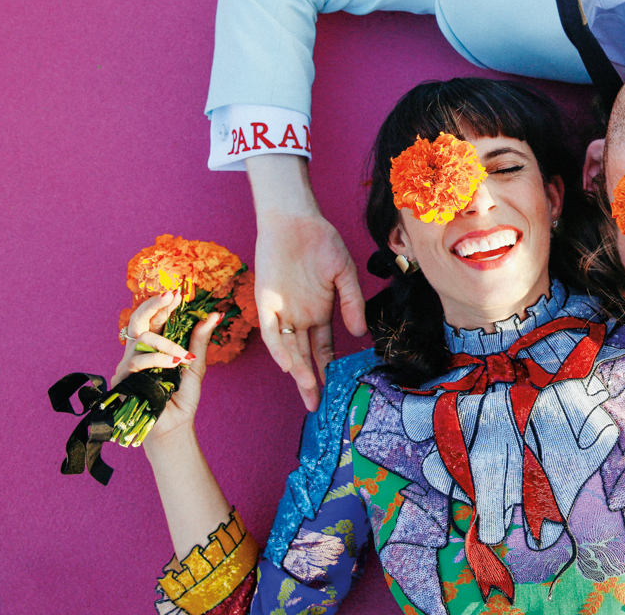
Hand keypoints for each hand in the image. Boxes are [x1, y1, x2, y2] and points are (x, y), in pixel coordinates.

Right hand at [112, 291, 221, 442]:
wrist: (174, 425)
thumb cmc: (182, 396)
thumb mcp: (195, 364)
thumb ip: (199, 339)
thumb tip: (215, 314)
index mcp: (155, 345)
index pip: (156, 319)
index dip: (163, 304)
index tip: (177, 293)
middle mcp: (139, 351)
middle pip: (138, 321)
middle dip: (153, 305)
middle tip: (170, 296)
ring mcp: (128, 364)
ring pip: (141, 340)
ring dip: (166, 344)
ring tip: (182, 357)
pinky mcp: (122, 379)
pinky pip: (137, 361)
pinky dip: (158, 360)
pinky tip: (173, 364)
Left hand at [254, 210, 366, 410]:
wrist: (295, 219)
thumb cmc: (321, 242)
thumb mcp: (345, 274)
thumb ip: (352, 302)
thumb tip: (359, 333)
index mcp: (319, 312)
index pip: (323, 348)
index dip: (329, 368)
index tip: (337, 388)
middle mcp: (299, 317)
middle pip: (304, 356)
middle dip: (310, 381)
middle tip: (317, 405)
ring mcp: (282, 311)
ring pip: (288, 348)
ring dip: (298, 369)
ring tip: (309, 389)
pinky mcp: (265, 302)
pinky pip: (271, 331)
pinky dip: (279, 348)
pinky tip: (288, 364)